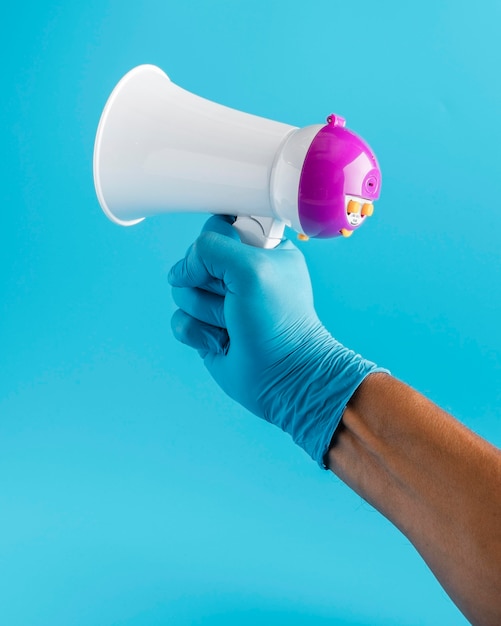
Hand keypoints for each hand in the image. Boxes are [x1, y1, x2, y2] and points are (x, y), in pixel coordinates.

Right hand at [168, 215, 384, 465]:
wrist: (282, 375)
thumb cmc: (278, 321)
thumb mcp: (251, 267)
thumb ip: (211, 249)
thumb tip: (182, 270)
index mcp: (260, 250)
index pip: (218, 228)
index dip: (215, 244)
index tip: (229, 263)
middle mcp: (238, 275)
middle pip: (193, 261)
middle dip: (209, 283)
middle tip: (236, 300)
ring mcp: (220, 302)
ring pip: (182, 291)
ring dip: (205, 311)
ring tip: (232, 324)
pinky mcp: (205, 328)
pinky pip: (179, 319)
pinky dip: (197, 332)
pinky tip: (221, 342)